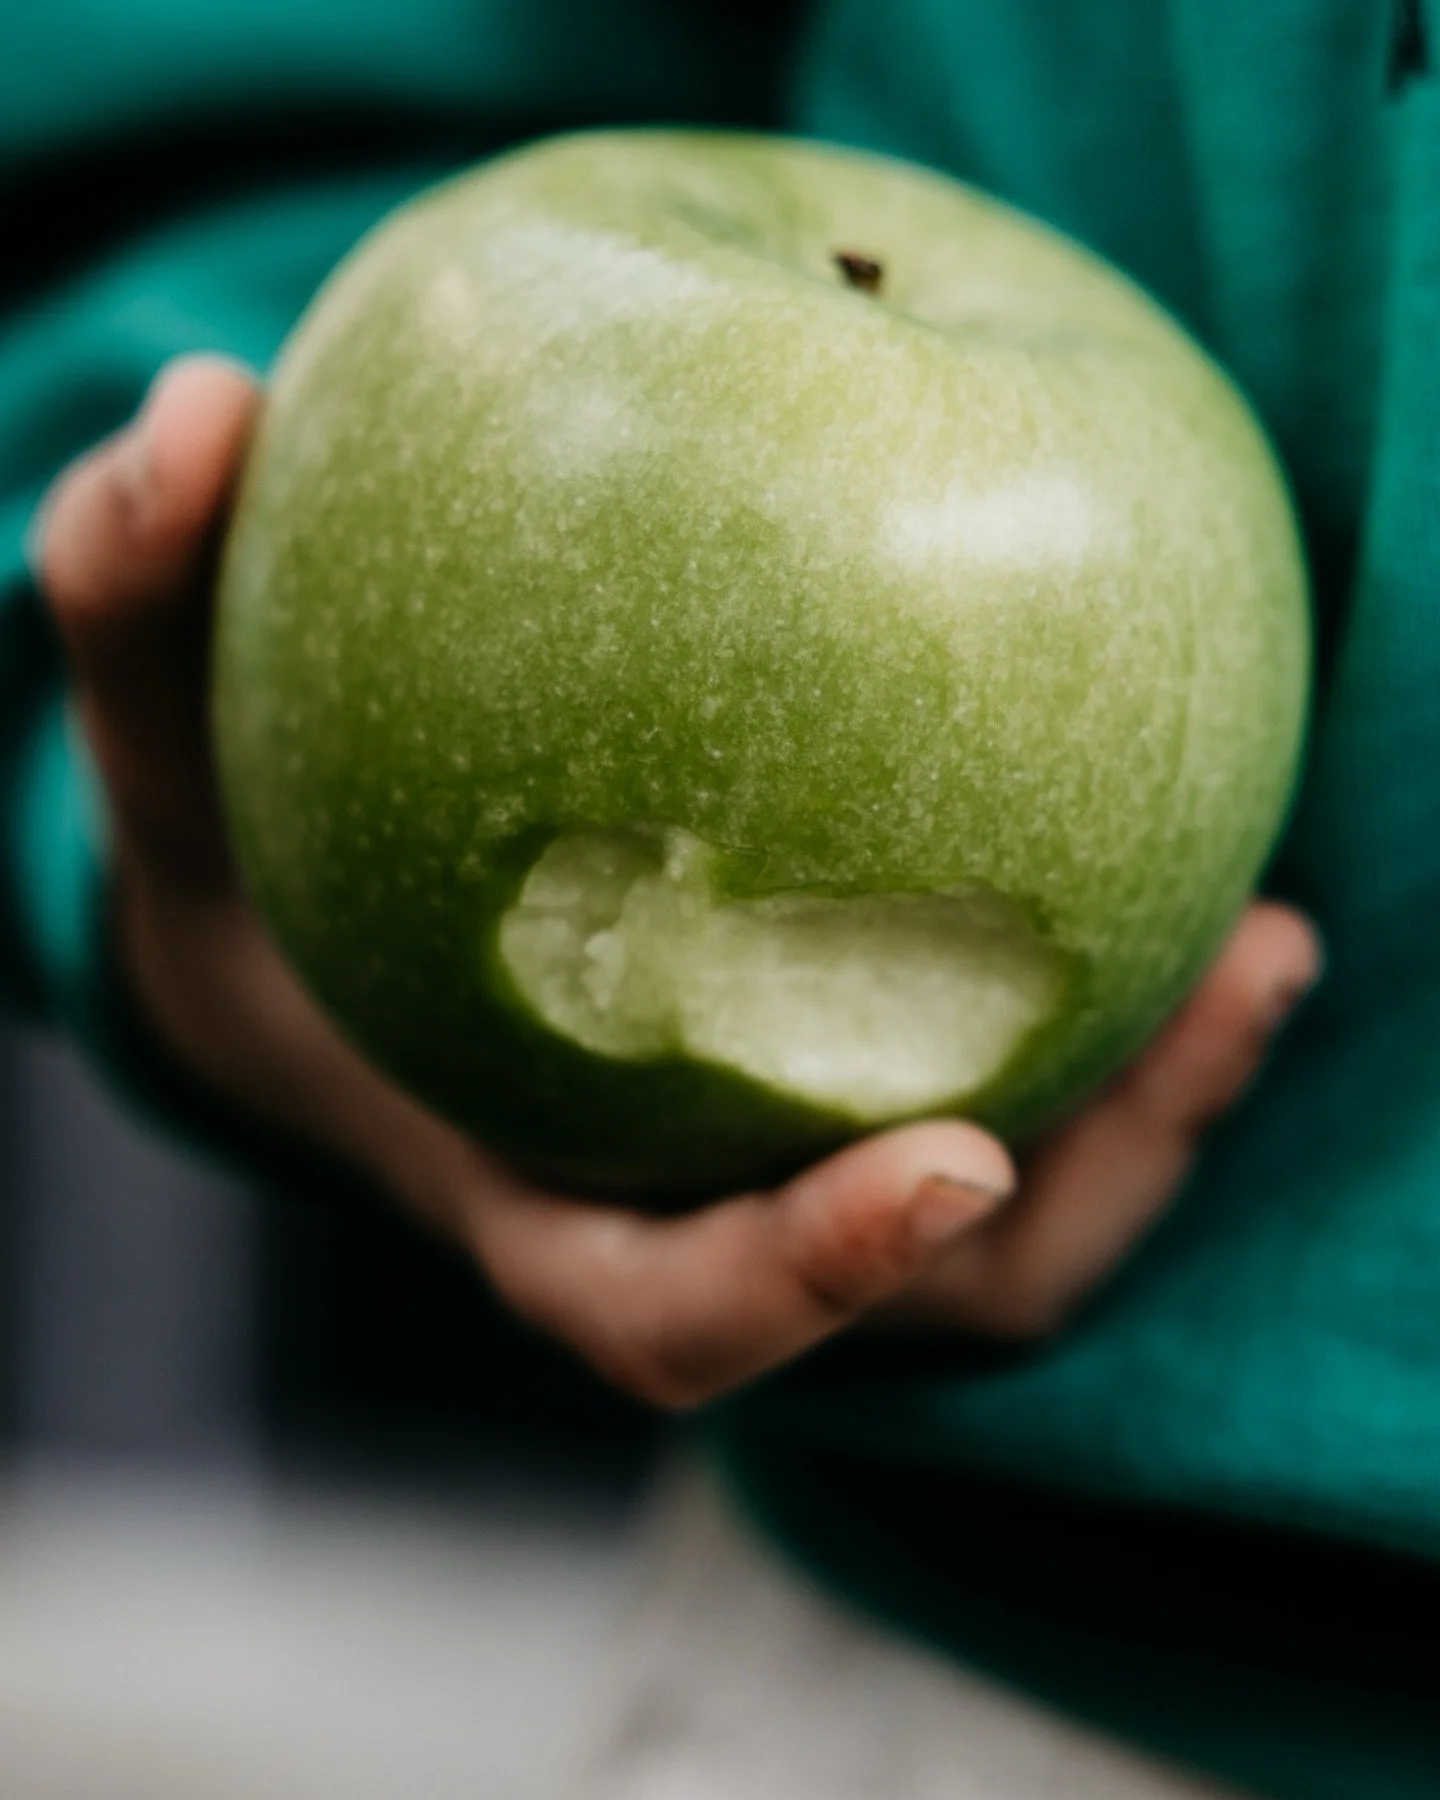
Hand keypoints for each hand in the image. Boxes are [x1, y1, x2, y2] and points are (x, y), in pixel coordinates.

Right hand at [36, 355, 1319, 1407]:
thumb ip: (138, 598)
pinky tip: (1207, 868)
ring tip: (1270, 939)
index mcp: (529, 1195)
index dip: (803, 1280)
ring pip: (1019, 1231)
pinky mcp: (854, 1080)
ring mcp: (781, 1162)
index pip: (665, 1312)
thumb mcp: (161, 742)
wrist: (327, 929)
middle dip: (1086, 1196)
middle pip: (920, 1307)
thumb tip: (197, 413)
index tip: (947, 1164)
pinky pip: (1025, 1085)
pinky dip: (1125, 1015)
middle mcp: (681, 1209)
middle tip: (1233, 980)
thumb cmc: (251, 854)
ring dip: (1158, 1110)